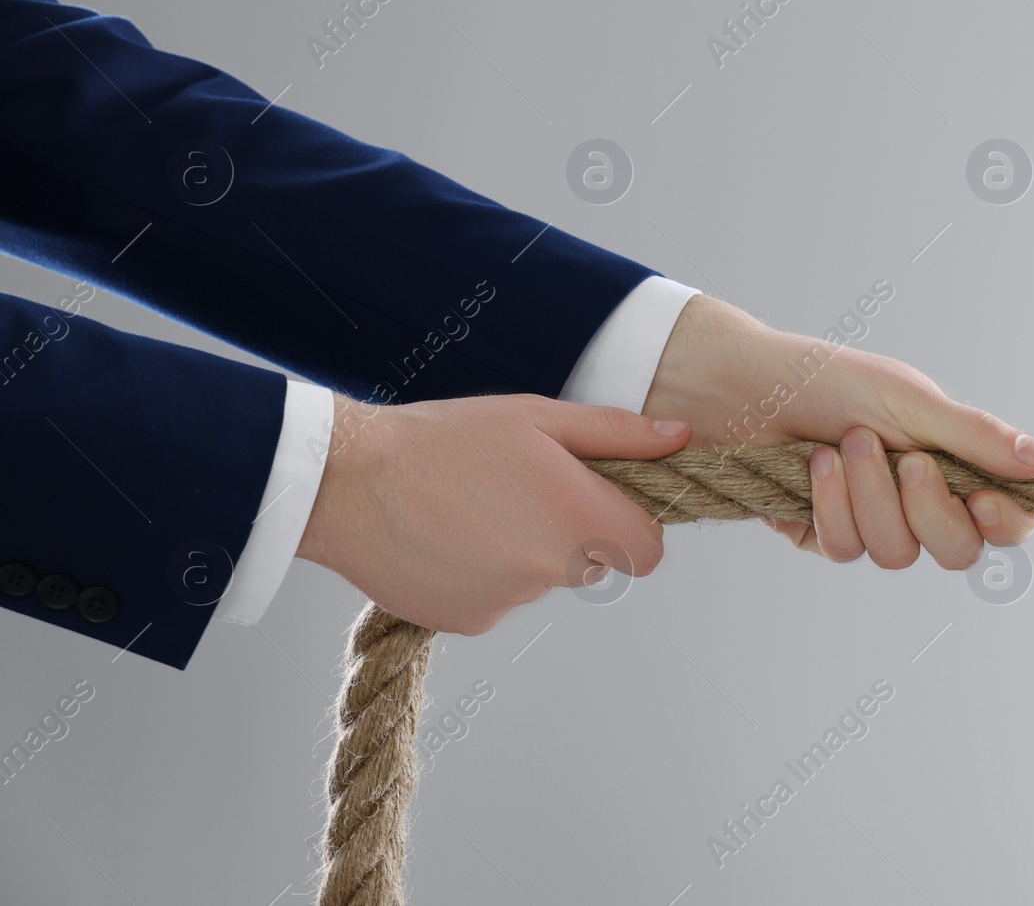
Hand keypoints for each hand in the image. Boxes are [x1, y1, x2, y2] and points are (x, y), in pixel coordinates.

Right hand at [294, 393, 692, 633]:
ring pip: (543, 580)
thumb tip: (680, 437)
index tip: (598, 498)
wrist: (348, 482)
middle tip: (522, 490)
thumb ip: (617, 433)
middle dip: (574, 531)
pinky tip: (448, 537)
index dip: (633, 524)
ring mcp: (510, 602)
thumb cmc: (445, 438)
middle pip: (596, 562)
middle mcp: (552, 570)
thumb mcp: (538, 417)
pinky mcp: (470, 621)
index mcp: (580, 516)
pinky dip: (484, 575)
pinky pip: (498, 600)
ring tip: (472, 506)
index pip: (649, 549)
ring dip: (525, 551)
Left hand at [641, 294, 1033, 568]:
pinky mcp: (823, 535)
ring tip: (845, 443)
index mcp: (954, 464)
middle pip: (958, 551)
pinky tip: (814, 465)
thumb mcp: (909, 400)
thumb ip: (975, 435)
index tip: (982, 500)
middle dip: (929, 510)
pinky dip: (831, 506)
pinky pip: (844, 549)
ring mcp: (872, 521)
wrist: (743, 384)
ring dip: (870, 498)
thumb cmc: (829, 379)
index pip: (1007, 519)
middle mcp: (919, 500)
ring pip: (897, 554)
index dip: (1006, 523)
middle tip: (907, 461)